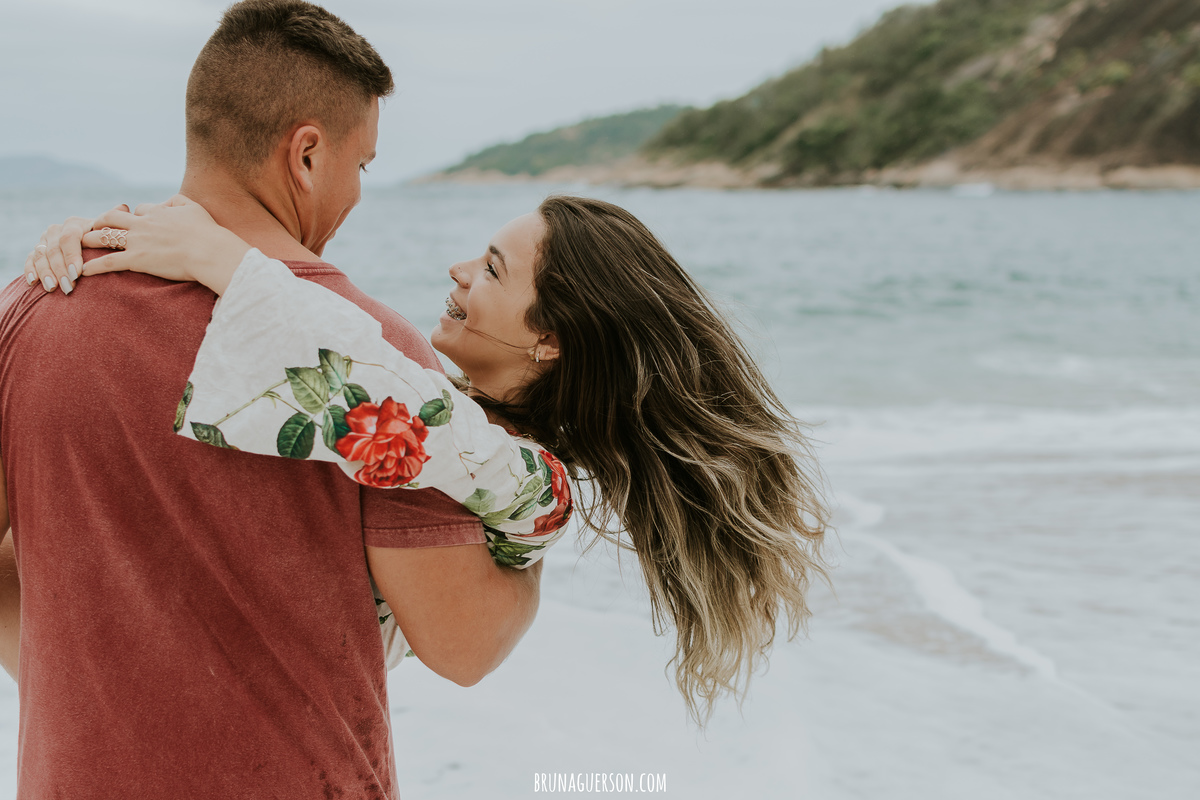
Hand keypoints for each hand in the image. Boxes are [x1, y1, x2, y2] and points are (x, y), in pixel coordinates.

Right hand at [23, 212, 108, 294]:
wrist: (92, 249)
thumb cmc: (106, 242)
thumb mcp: (110, 233)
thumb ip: (115, 223)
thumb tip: (124, 207)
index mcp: (75, 224)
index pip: (69, 238)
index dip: (72, 256)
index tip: (78, 274)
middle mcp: (57, 230)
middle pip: (54, 249)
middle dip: (60, 269)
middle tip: (67, 287)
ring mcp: (45, 240)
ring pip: (40, 254)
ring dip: (46, 272)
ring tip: (52, 288)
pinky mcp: (37, 251)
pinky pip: (30, 259)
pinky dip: (30, 270)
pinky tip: (33, 282)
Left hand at [26, 195, 250, 296]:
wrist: (211, 252)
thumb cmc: (208, 233)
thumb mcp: (195, 208)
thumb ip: (178, 201)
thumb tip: (167, 201)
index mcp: (158, 212)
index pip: (140, 209)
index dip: (136, 215)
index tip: (135, 223)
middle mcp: (142, 224)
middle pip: (112, 217)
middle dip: (100, 221)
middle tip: (93, 228)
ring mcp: (138, 241)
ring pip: (104, 236)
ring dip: (89, 240)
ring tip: (78, 245)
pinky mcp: (137, 260)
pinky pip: (108, 262)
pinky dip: (93, 266)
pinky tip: (83, 271)